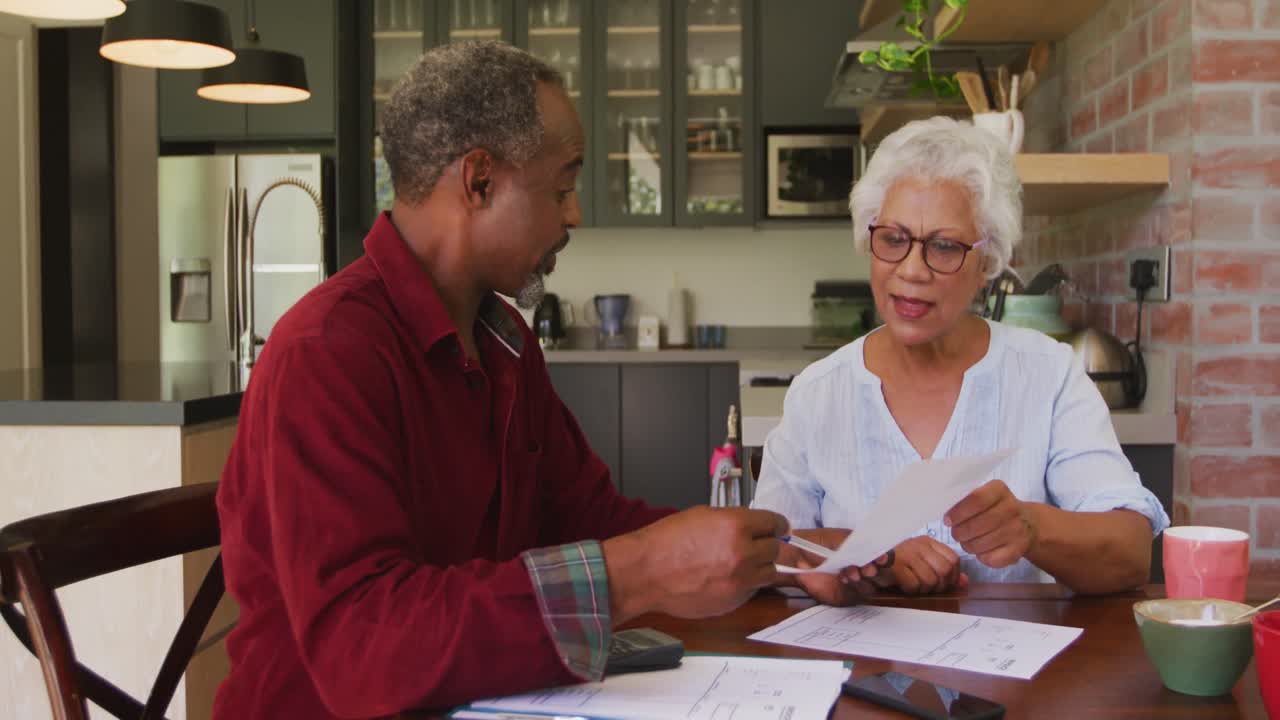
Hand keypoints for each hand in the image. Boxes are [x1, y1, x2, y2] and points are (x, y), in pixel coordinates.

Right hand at [605, 506, 787, 620]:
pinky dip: (746, 583)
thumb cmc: (667, 543)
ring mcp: (740, 580)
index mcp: (736, 526)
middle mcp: (743, 553)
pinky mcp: (734, 601)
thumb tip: (753, 525)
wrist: (647, 572)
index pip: (776, 523)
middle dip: (770, 545)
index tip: (778, 528)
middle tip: (762, 543)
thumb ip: (734, 520)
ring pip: (770, 572)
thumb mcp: (704, 515)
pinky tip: (728, 576)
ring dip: (762, 566)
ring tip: (743, 562)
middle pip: (778, 549)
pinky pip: (753, 590)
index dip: (778, 525)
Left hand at [780, 528, 890, 605]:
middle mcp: (862, 568)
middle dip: (875, 572)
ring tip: (850, 572)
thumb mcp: (835, 538)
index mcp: (863, 552)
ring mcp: (855, 583)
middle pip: (882, 575)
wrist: (796, 557)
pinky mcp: (845, 595)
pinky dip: (852, 588)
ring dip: (863, 580)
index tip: (880, 559)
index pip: (883, 557)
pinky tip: (842, 579)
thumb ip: (853, 544)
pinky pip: (856, 596)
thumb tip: (869, 550)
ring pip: (870, 587)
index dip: (884, 558)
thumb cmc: (816, 543)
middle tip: (866, 569)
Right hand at [875, 535, 966, 594]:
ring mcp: (907, 554)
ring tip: (915, 587)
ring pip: (931, 580)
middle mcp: (919, 545)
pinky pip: (914, 585)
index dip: (953, 576)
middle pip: (945, 570)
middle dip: (940, 585)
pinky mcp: (896, 566)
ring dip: (924, 589)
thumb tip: (965, 581)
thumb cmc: (896, 561)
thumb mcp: (921, 561)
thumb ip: (943, 569)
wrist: (867, 557)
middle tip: (929, 589)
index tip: (944, 584)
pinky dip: (911, 590)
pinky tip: (904, 586)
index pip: (953, 559)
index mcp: (928, 542)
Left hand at [945, 479, 1036, 568]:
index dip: (958, 512)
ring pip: (980, 544)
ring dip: (968, 545)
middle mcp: (1012, 508)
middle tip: (956, 533)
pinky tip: (982, 550)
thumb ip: (966, 500)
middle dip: (960, 532)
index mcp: (999, 490)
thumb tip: (945, 513)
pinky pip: (990, 558)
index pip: (976, 499)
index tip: (947, 520)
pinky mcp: (1018, 550)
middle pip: (976, 525)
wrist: (1028, 524)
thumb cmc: (995, 508)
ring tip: (968, 541)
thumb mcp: (984, 496)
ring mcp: (1017, 530)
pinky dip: (981, 557)